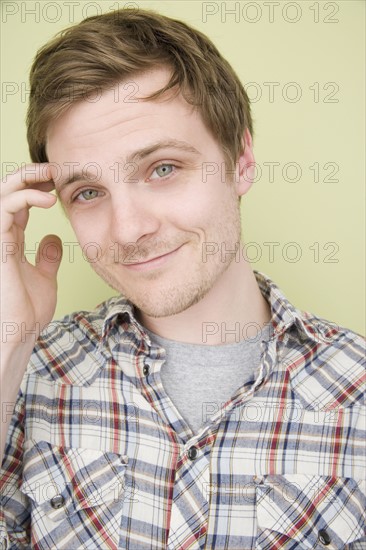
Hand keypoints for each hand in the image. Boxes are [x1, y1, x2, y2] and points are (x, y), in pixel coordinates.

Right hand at [0, 163, 62, 345]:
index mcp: (9, 240)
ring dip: (25, 177)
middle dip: (29, 174)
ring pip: (1, 192)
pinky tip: (47, 199)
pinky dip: (24, 196)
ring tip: (52, 174)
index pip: (17, 203)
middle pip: (6, 191)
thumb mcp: (44, 278)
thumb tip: (54, 238)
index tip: (59, 182)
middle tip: (55, 170)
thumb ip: (46, 257)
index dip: (36, 187)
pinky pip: (3, 207)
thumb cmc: (26, 312)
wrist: (18, 334)